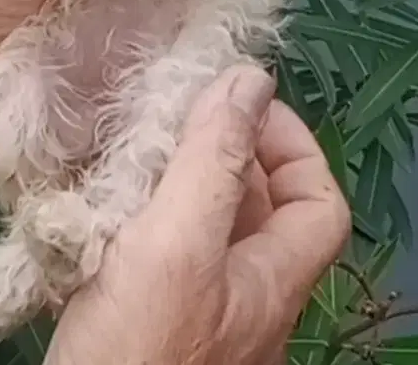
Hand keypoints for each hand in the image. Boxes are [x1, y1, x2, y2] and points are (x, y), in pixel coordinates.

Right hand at [45, 65, 351, 364]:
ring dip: (174, 179)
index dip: (291, 144)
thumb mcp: (175, 246)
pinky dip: (140, 213)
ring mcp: (196, 315)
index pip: (319, 202)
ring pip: (205, 229)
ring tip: (129, 144)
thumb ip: (210, 165)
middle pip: (260, 212)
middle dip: (222, 151)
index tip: (236, 102)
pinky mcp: (148, 322)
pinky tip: (98, 199)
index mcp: (267, 282)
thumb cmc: (135, 346)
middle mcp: (243, 301)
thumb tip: (247, 80)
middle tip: (169, 112)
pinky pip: (161, 252)